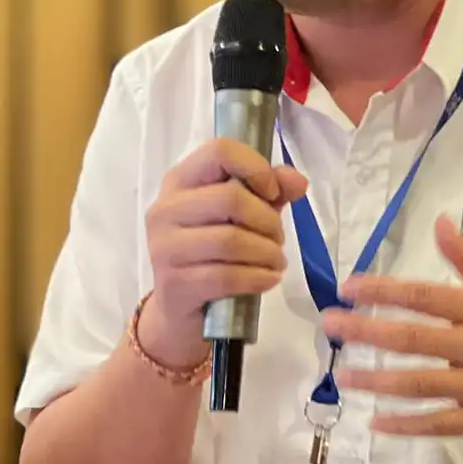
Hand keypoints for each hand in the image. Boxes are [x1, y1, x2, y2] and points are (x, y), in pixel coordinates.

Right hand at [139, 138, 308, 368]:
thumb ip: (270, 191)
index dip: (256, 168)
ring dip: (267, 252)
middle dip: (268, 221)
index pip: (219, 151)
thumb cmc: (213, 254)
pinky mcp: (174, 284)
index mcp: (180, 181)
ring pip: (231, 240)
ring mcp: (164, 248)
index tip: (272, 193)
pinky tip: (268, 279)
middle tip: (278, 239)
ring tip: (275, 261)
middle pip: (231, 198)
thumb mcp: (244, 215)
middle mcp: (165, 209)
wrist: (180, 312)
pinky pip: (227, 276)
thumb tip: (297, 180)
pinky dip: (258, 278)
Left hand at [321, 217, 462, 446]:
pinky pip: (441, 424)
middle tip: (330, 325)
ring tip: (343, 376)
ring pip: (422, 383)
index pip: (426, 295)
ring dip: (378, 381)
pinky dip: (408, 425)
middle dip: (367, 331)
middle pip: (415, 337)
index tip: (349, 287)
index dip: (384, 290)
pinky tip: (377, 423)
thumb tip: (438, 221)